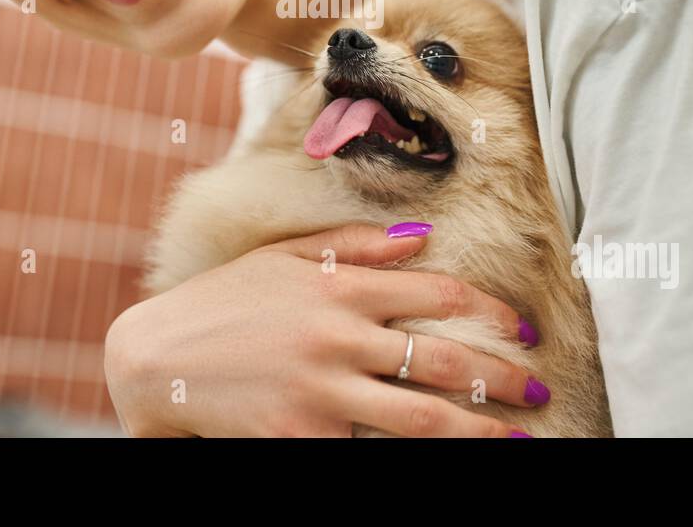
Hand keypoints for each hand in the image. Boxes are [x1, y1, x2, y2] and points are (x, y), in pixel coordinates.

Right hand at [105, 223, 544, 436]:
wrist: (155, 360)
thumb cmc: (224, 302)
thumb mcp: (283, 256)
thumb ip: (353, 243)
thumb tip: (422, 236)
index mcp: (337, 286)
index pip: (435, 292)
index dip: (488, 310)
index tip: (521, 328)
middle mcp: (337, 338)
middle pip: (441, 362)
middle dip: (500, 378)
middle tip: (537, 389)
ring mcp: (321, 394)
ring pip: (420, 420)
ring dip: (477, 431)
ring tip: (513, 438)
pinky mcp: (302, 440)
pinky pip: (368, 450)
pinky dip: (405, 455)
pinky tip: (444, 456)